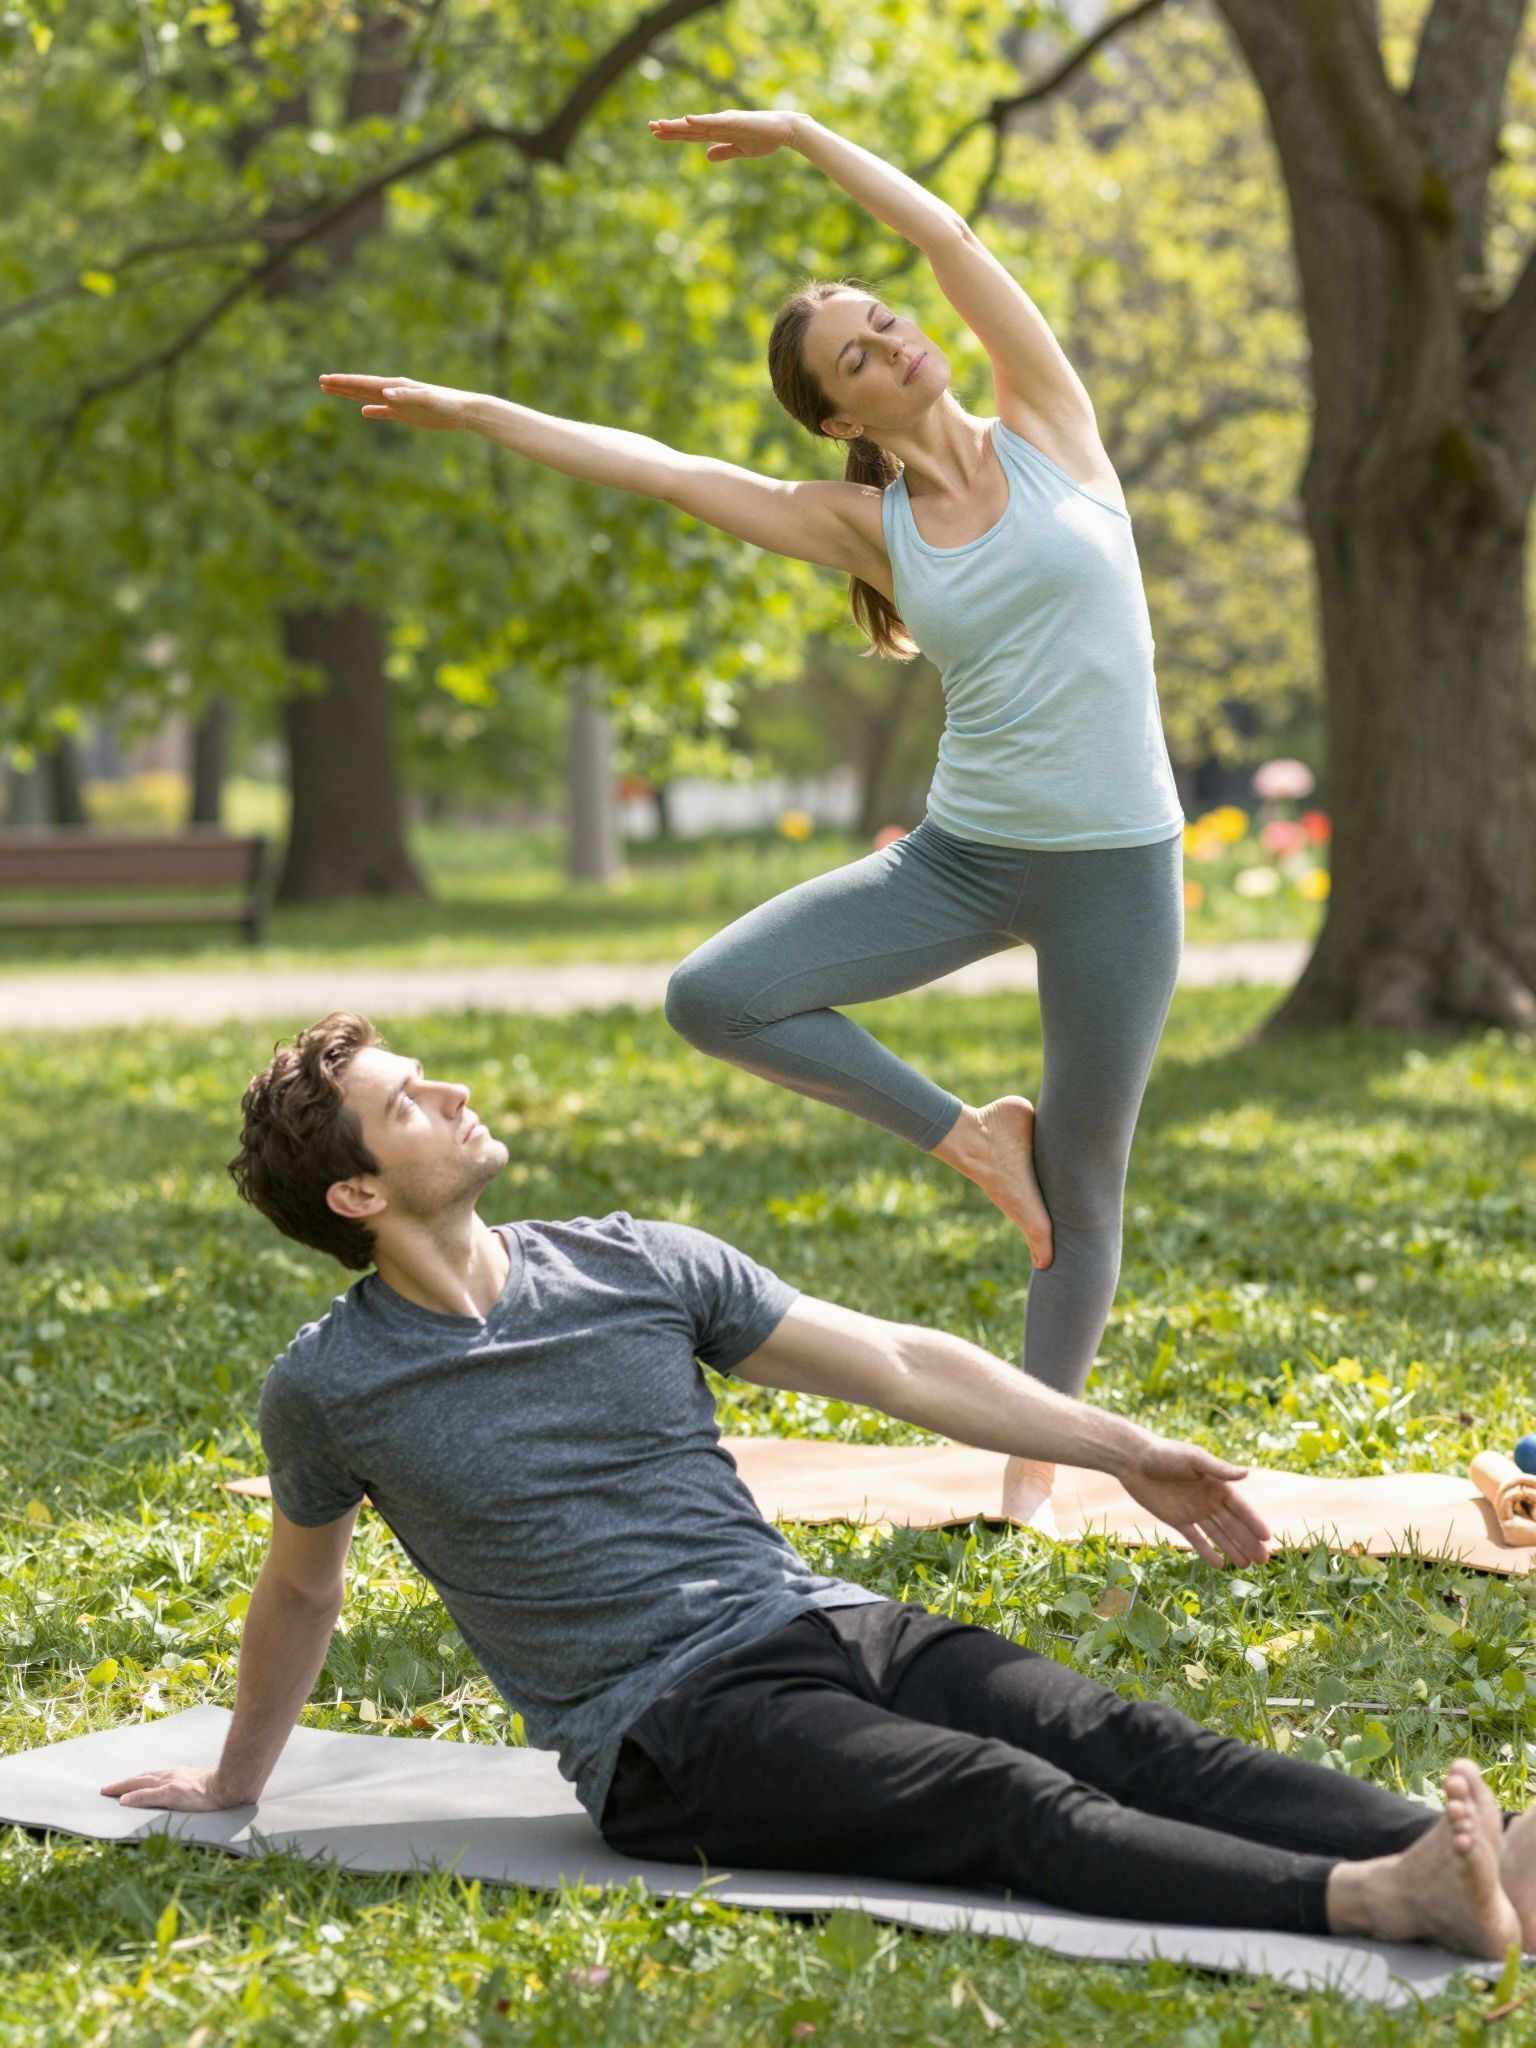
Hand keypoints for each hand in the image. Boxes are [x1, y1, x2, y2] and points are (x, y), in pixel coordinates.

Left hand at [101, 1765, 251, 1810]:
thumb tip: (190, 1793)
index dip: (137, 1780)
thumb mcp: (204, 1783)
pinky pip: (148, 1795)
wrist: (233, 1785)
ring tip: (108, 1791)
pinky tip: (122, 1801)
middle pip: (142, 1777)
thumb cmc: (223, 1786)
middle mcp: (172, 1775)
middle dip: (123, 1782)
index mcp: (179, 1774)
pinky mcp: (172, 1793)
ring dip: (122, 1787)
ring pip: (140, 1783)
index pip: (152, 1776)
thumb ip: (193, 1786)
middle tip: (106, 1788)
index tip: (125, 1784)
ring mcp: (171, 1783)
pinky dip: (134, 1797)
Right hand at [317, 374, 472, 431]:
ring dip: (351, 394)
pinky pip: (385, 411)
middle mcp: (394, 391)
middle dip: (341, 385)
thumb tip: (382, 394)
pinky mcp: (407, 413)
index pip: (364, 383)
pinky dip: (373, 410)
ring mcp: (399, 402)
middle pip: (362, 387)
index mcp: (396, 386)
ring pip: (369, 396)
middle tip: (320, 381)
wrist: (464, 411)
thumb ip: (405, 397)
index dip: (344, 382)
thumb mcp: (426, 401)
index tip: (325, 379)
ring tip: (333, 391)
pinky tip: (364, 411)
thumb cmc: (447, 404)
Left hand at [647, 110, 800, 160]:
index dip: (674, 134)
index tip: (656, 133)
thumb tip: (706, 156)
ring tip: (660, 125)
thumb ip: (723, 152)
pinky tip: (687, 119)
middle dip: (669, 128)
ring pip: (697, 124)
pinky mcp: (735, 121)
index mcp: (719, 132)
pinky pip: (715, 122)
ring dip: (678, 124)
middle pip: (689, 127)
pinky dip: (700, 120)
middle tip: (649, 127)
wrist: (785, 130)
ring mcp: (726, 121)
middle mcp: (718, 123)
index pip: (691, 134)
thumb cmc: (765, 139)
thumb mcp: (740, 151)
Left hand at [1119, 1438, 1272, 1568]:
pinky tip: (1220, 1564)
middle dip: (1248, 1541)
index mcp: (1216, 1484)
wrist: (1133, 1460)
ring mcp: (1193, 1511)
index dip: (1253, 1522)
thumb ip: (1219, 1469)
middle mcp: (1208, 1499)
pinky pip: (1195, 1538)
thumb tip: (1247, 1473)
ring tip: (1248, 1565)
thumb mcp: (1193, 1459)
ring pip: (1217, 1534)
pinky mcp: (1176, 1519)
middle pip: (1232, 1524)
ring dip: (1232, 1548)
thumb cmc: (1165, 1454)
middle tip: (1264, 1560)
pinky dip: (1207, 1551)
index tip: (1267, 1538)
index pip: (1240, 1508)